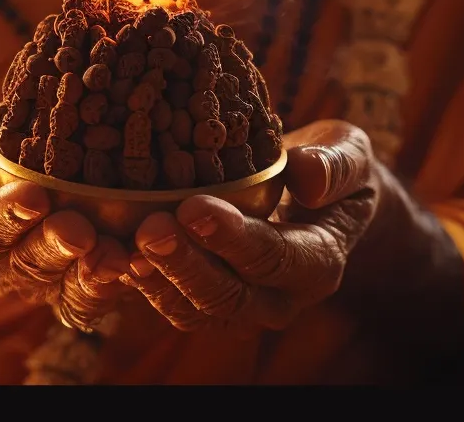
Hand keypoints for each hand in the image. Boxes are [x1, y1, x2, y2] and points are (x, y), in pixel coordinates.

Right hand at [0, 106, 130, 331]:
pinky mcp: (78, 291)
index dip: (4, 214)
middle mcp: (1, 267)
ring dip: (90, 276)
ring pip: (64, 292)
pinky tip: (141, 265)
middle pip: (25, 265)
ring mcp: (42, 285)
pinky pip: (96, 300)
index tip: (33, 195)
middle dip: (53, 247)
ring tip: (115, 256)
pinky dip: (118, 287)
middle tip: (79, 229)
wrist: (9, 183)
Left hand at [121, 119, 395, 331]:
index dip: (234, 238)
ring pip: (195, 311)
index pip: (275, 258)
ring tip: (125, 247)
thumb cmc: (333, 169)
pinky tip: (114, 254)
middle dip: (186, 264)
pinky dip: (143, 284)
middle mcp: (280, 298)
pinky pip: (172, 305)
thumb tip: (309, 175)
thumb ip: (336, 163)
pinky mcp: (206, 304)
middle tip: (150, 228)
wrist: (320, 201)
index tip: (194, 208)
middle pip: (230, 296)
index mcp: (319, 263)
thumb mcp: (349, 153)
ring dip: (159, 281)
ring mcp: (242, 307)